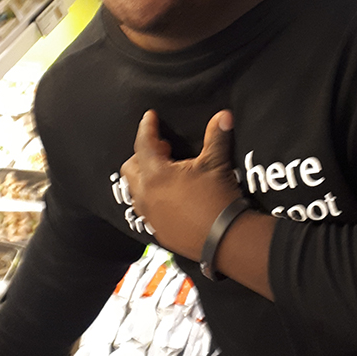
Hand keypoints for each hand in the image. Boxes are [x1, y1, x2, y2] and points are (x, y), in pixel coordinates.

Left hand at [121, 109, 241, 260]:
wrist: (225, 239)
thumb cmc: (217, 199)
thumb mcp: (216, 164)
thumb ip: (216, 137)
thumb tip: (223, 116)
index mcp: (156, 176)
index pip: (143, 144)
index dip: (146, 127)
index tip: (149, 117)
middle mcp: (146, 196)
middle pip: (130, 169)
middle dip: (142, 156)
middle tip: (162, 149)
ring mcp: (151, 217)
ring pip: (136, 192)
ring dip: (146, 179)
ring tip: (166, 173)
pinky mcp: (159, 232)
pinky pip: (148, 211)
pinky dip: (154, 199)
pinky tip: (171, 197)